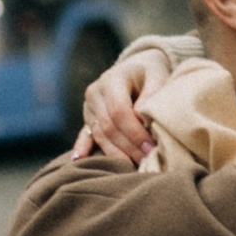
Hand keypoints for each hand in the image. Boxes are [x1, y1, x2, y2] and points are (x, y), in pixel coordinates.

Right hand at [74, 39, 172, 163]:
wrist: (136, 68)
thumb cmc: (150, 73)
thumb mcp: (157, 75)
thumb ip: (153, 93)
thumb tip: (142, 118)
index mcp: (111, 80)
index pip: (119, 111)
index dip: (134, 132)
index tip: (151, 147)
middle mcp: (95, 93)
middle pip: (108, 127)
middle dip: (129, 147)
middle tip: (148, 162)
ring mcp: (89, 107)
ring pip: (99, 136)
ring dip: (117, 154)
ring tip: (134, 167)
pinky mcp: (88, 118)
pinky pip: (85, 135)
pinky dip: (83, 148)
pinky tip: (78, 160)